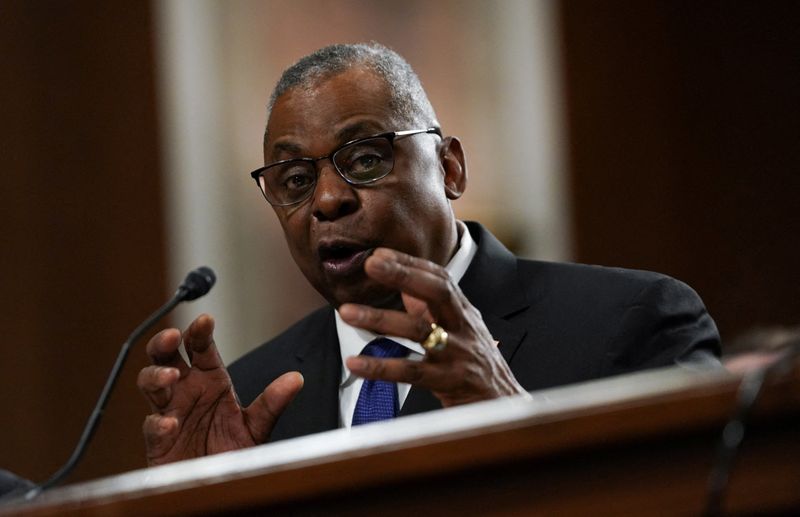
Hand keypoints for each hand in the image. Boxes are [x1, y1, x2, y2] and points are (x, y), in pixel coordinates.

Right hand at [137, 314, 302, 465]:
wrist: (218, 486)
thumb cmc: (231, 451)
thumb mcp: (257, 426)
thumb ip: (272, 402)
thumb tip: (296, 379)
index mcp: (210, 380)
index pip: (201, 348)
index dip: (200, 332)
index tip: (206, 320)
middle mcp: (187, 391)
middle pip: (165, 356)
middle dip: (164, 343)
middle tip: (172, 336)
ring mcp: (170, 411)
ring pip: (150, 383)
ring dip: (156, 376)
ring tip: (170, 376)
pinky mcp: (159, 440)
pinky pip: (153, 426)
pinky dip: (159, 423)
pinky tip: (170, 423)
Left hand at [339, 248, 526, 406]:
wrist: (504, 406)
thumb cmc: (475, 364)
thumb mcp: (457, 330)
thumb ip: (429, 309)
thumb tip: (401, 283)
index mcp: (463, 311)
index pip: (438, 278)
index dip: (410, 263)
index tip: (379, 254)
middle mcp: (464, 326)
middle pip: (437, 292)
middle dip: (404, 274)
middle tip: (371, 263)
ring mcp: (458, 353)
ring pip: (419, 331)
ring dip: (380, 319)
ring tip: (346, 313)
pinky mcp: (451, 381)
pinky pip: (412, 372)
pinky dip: (381, 367)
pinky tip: (355, 364)